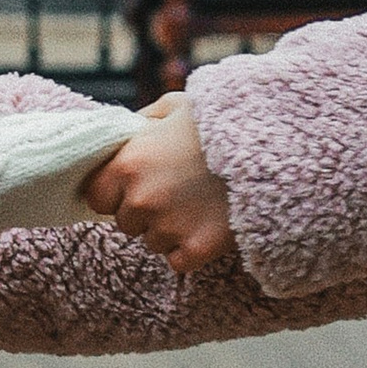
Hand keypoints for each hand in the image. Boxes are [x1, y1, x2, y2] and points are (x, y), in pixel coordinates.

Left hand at [85, 98, 236, 271]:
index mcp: (127, 164)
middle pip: (126, 223)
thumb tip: (125, 135)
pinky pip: (178, 261)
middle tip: (176, 192)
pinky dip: (190, 249)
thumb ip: (141, 122)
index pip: (95, 196)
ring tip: (199, 204)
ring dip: (169, 230)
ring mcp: (168, 228)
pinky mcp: (196, 250)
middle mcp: (141, 200)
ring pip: (153, 243)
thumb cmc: (220, 121)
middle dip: (144, 211)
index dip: (115, 192)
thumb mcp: (175, 106)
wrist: (271, 146)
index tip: (136, 185)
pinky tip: (209, 225)